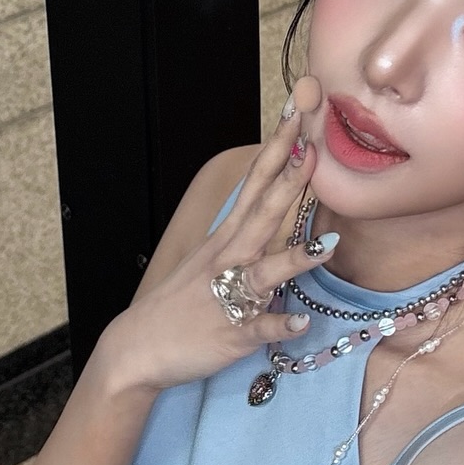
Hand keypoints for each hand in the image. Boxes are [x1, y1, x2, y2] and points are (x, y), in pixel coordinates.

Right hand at [99, 77, 332, 394]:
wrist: (137, 348)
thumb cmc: (181, 303)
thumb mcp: (211, 260)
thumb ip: (245, 237)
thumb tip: (274, 209)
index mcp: (225, 240)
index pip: (255, 186)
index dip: (277, 152)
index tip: (297, 116)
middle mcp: (227, 261)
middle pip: (262, 215)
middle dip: (289, 182)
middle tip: (314, 150)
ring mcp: (229, 297)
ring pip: (264, 273)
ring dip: (294, 259)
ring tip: (326, 245)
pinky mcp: (231, 334)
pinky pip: (258, 328)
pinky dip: (277, 323)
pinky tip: (298, 321)